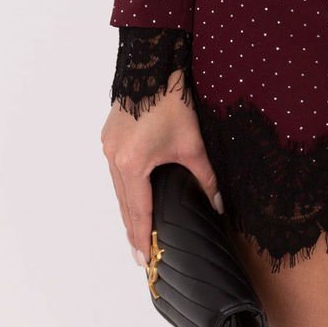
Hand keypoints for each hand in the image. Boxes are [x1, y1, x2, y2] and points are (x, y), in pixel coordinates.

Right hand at [100, 71, 224, 267]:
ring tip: (139, 231)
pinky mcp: (110, 136)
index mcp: (133, 164)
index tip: (145, 261)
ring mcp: (109, 147)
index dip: (143, 238)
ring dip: (129, 209)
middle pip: (125, 204)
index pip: (139, 211)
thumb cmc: (172, 102)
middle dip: (134, 230)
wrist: (153, 65)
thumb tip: (218, 204)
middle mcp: (114, 158)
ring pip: (119, 188)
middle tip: (142, 255)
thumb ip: (205, 178)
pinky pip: (116, 171)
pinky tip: (135, 195)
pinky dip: (126, 187)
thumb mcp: (192, 144)